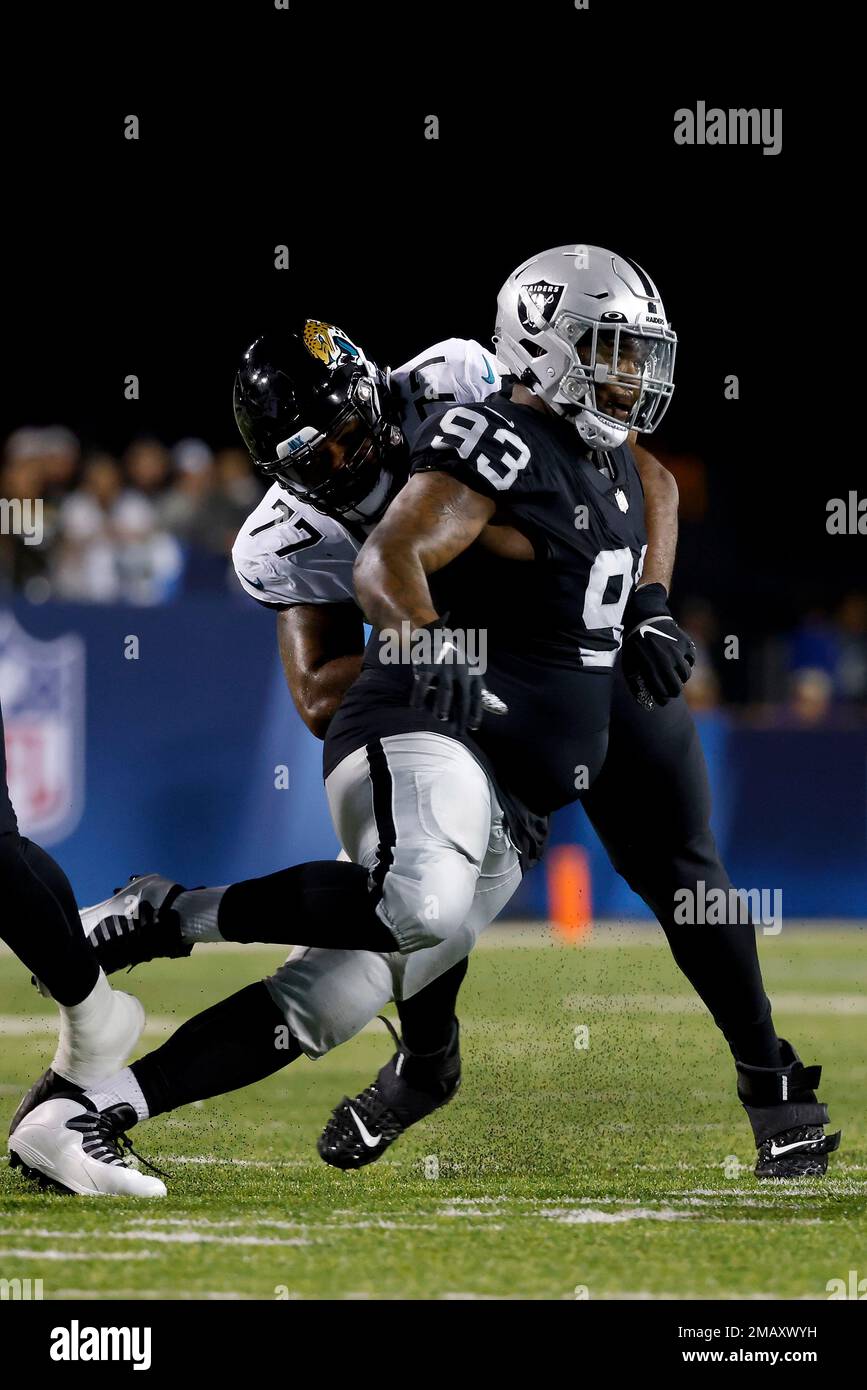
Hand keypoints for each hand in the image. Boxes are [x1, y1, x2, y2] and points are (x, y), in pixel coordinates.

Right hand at [409, 620, 506, 734]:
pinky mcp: (428, 665)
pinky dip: (419, 696)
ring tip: (441, 718)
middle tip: (457, 732)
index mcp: (472, 673)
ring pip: (446, 691)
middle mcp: (461, 670)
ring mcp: (445, 667)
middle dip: (460, 717)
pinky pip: (423, 684)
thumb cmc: (454, 660)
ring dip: (443, 706)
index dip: (476, 712)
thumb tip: (500, 710)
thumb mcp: (470, 670)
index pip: (477, 696)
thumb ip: (478, 689)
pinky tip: (416, 706)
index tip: (473, 727)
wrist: (435, 634)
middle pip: (462, 698)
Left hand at [621, 583, 695, 706]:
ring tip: (674, 673)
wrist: (645, 618)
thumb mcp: (629, 664)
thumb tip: (644, 701)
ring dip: (681, 676)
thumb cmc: (635, 644)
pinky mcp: (686, 644)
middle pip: (677, 689)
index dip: (663, 699)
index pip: (663, 694)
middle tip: (671, 689)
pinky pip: (691, 660)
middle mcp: (666, 663)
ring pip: (686, 675)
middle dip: (673, 691)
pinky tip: (679, 659)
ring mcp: (677, 654)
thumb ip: (635, 684)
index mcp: (651, 670)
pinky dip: (687, 662)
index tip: (662, 698)